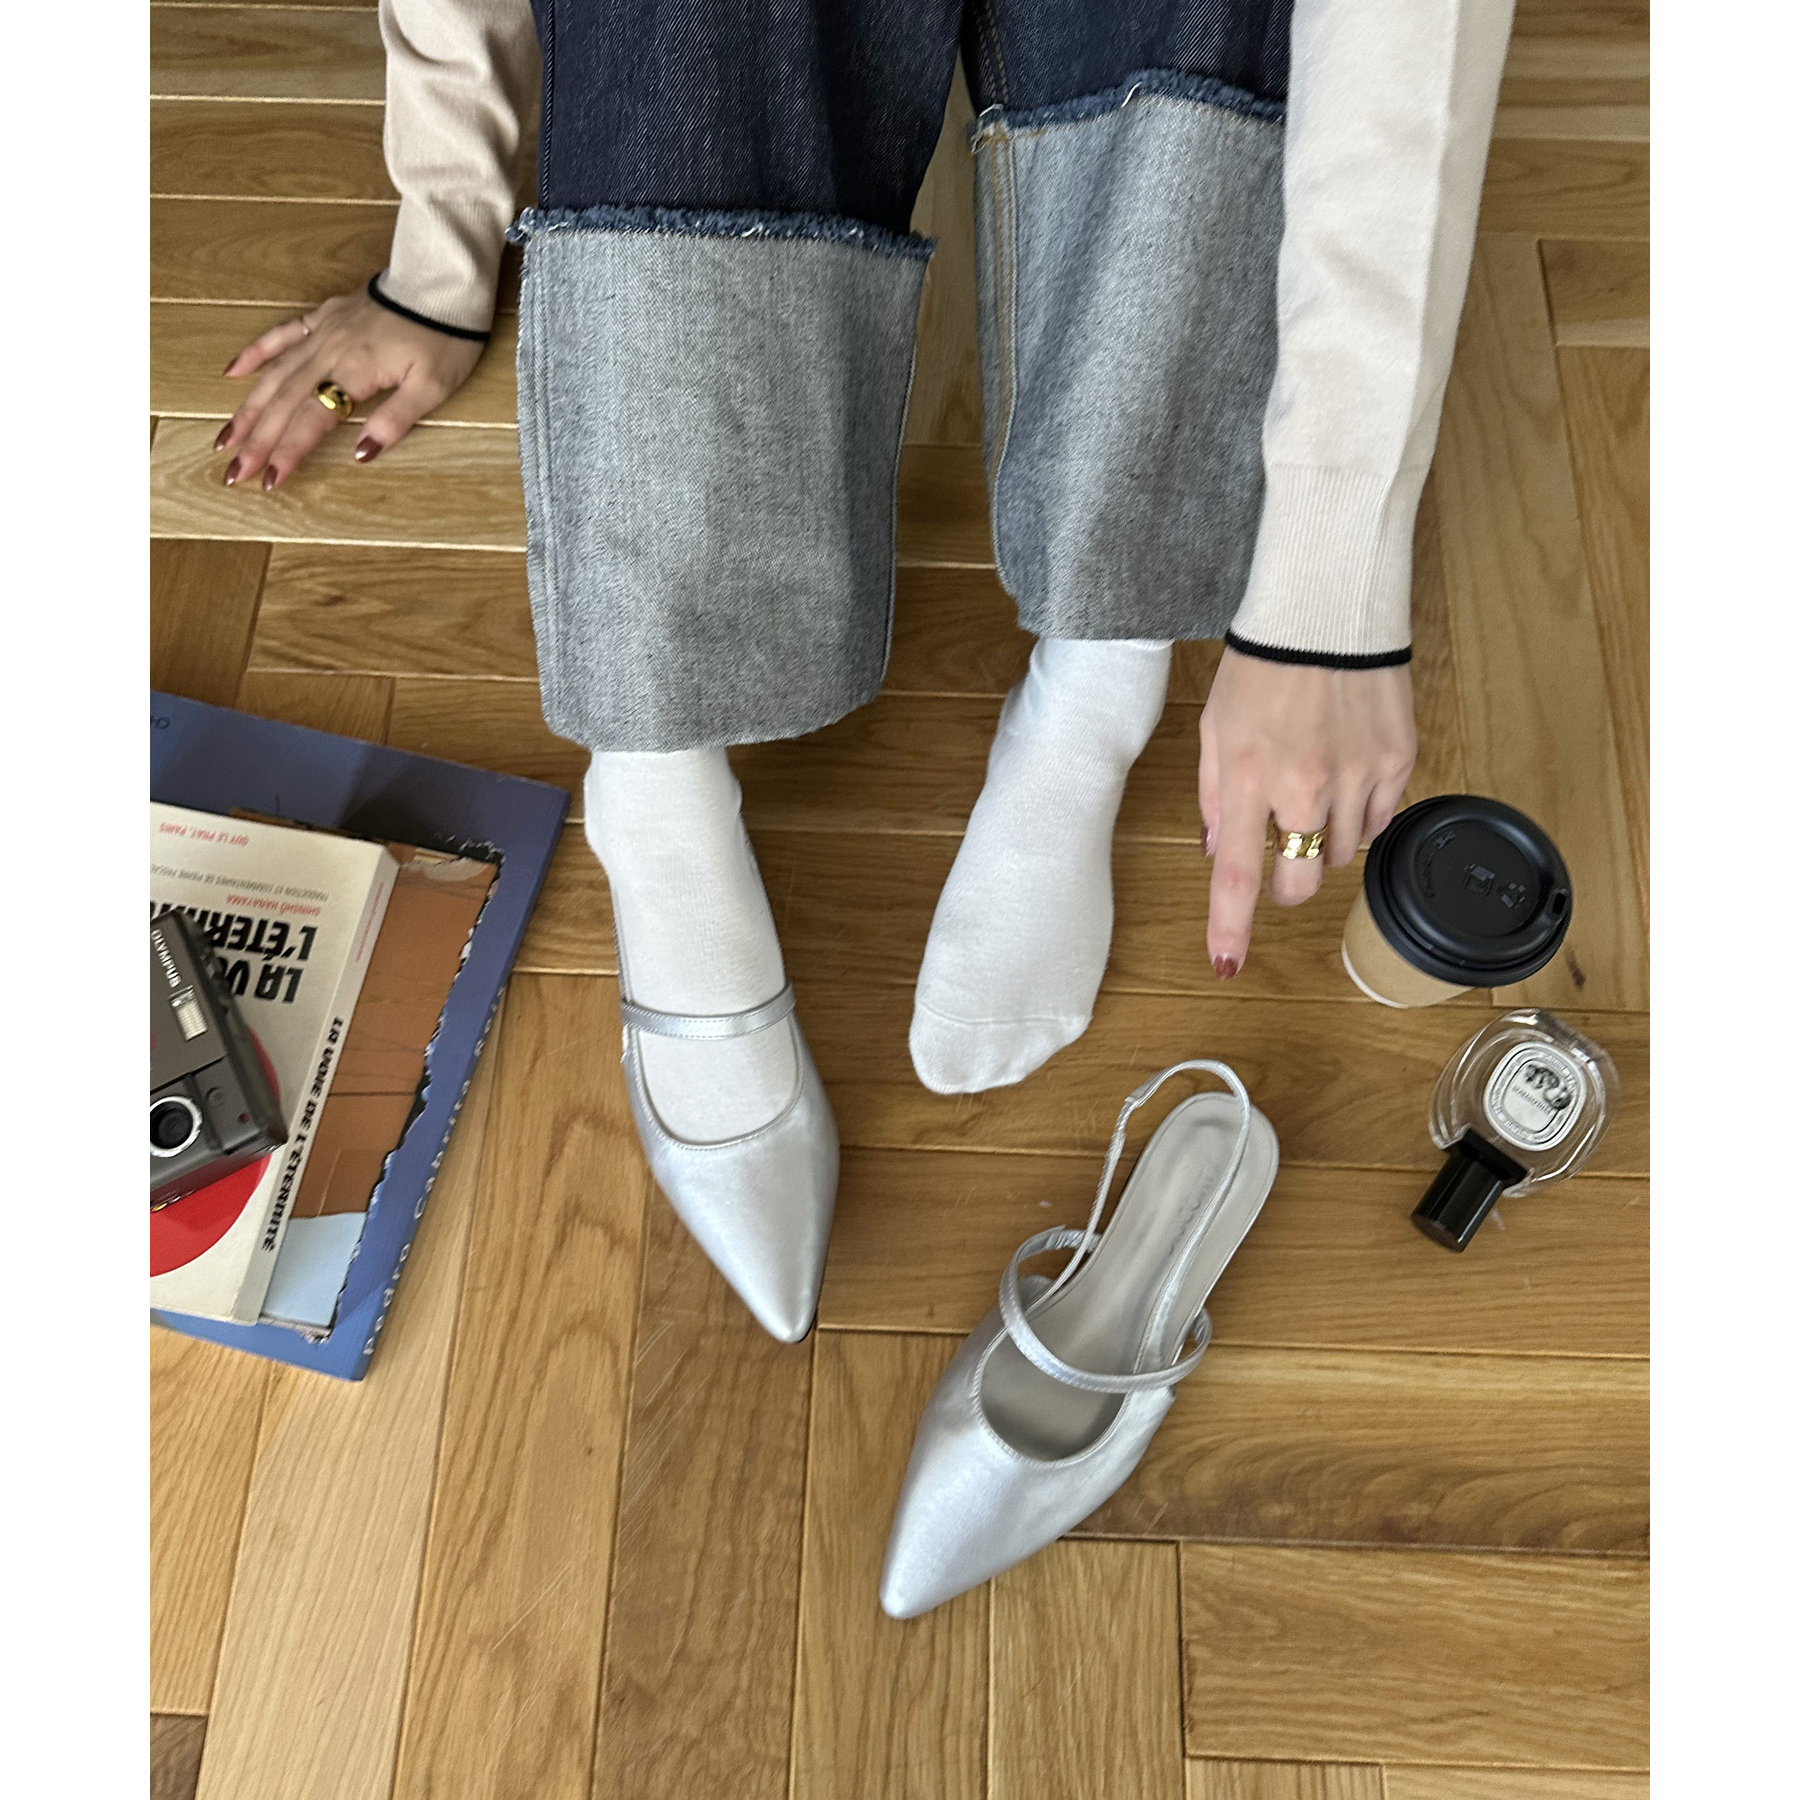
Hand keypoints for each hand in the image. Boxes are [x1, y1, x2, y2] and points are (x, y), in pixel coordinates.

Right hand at [213, 290, 484, 489]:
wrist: (441, 281)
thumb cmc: (444, 337)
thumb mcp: (432, 388)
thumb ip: (395, 420)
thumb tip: (361, 454)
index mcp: (354, 371)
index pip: (311, 420)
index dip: (288, 452)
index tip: (267, 481)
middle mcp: (328, 351)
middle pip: (283, 402)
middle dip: (256, 441)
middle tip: (231, 473)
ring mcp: (322, 332)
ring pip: (274, 373)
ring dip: (247, 408)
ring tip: (224, 438)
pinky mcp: (323, 316)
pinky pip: (281, 334)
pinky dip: (255, 353)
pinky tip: (232, 373)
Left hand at [1198, 648, 1415, 977]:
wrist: (1328, 608)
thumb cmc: (1262, 665)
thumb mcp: (1214, 727)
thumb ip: (1215, 797)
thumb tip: (1220, 853)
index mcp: (1248, 777)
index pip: (1237, 875)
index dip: (1230, 928)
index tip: (1226, 964)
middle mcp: (1305, 786)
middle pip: (1300, 882)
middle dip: (1287, 883)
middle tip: (1281, 850)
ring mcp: (1357, 775)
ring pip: (1343, 854)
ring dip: (1324, 840)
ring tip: (1315, 787)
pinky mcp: (1396, 760)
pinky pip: (1379, 819)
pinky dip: (1361, 814)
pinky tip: (1347, 774)